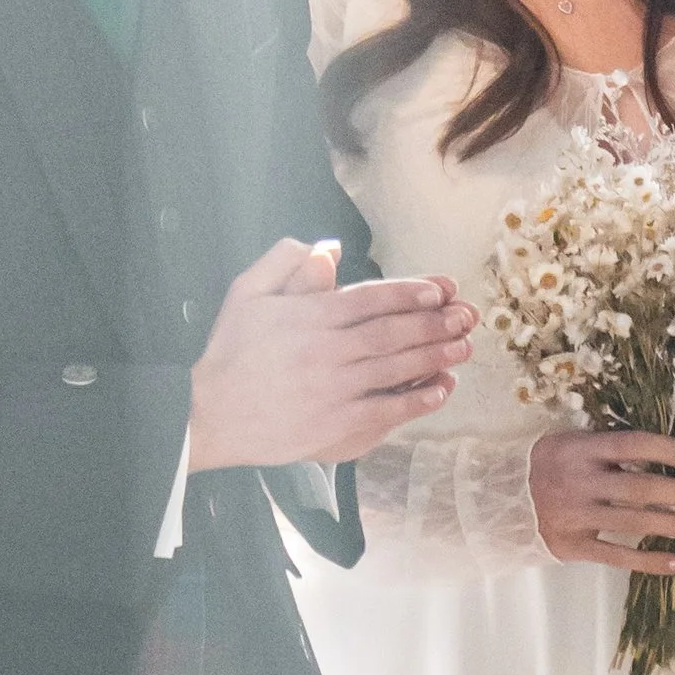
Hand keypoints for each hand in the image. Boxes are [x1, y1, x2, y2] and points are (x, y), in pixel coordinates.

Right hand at [189, 237, 476, 469]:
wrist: (207, 416)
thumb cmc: (229, 352)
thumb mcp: (247, 293)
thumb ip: (285, 262)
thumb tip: (330, 248)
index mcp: (308, 316)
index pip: (372, 299)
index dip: (411, 292)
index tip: (441, 289)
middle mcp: (325, 352)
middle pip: (393, 332)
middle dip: (435, 322)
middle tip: (467, 315)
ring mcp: (333, 391)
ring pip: (396, 369)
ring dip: (435, 356)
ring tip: (464, 346)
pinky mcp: (335, 426)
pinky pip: (387, 411)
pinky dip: (418, 400)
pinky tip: (442, 389)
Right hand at [528, 429, 674, 573]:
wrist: (498, 500)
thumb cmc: (549, 465)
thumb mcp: (572, 443)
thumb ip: (612, 448)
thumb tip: (672, 452)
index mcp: (583, 448)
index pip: (634, 445)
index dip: (671, 451)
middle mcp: (580, 480)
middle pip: (644, 487)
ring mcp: (576, 515)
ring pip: (637, 521)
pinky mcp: (572, 545)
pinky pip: (617, 555)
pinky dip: (650, 560)